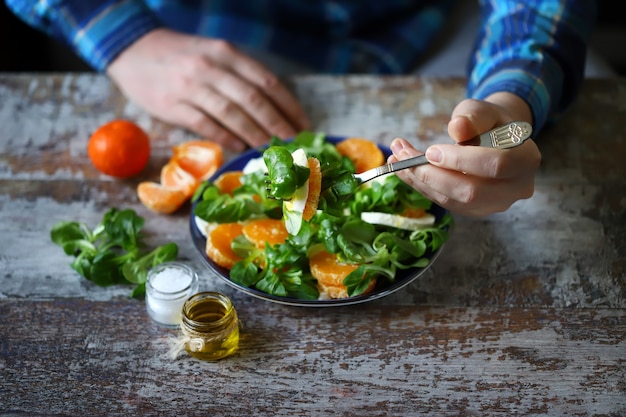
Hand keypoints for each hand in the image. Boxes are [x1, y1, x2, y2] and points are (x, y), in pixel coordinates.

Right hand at [107, 29, 309, 150]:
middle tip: (294, 145)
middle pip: (253, 99)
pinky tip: (239, 148)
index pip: (267, 82)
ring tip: (271, 151)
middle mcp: (212, 67)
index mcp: (227, 54)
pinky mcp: (172, 104)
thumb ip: (240, 77)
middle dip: (278, 125)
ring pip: (231, 113)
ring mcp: (191, 85)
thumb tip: (272, 110)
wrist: (133, 49)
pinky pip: (204, 124)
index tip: (304, 126)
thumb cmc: (182, 57)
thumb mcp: (214, 55)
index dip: (289, 106)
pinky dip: (224, 137)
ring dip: (255, 135)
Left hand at [389, 93, 541, 215]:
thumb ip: (473, 117)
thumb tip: (457, 127)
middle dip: (432, 175)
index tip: (431, 150)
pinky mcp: (474, 210)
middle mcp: (515, 188)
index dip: (461, 161)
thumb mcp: (483, 110)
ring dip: (419, 180)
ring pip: (453, 200)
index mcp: (526, 160)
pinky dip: (420, 186)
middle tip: (403, 156)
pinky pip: (444, 202)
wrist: (495, 138)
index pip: (496, 166)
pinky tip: (402, 170)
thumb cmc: (489, 122)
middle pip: (471, 191)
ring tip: (396, 158)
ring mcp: (495, 204)